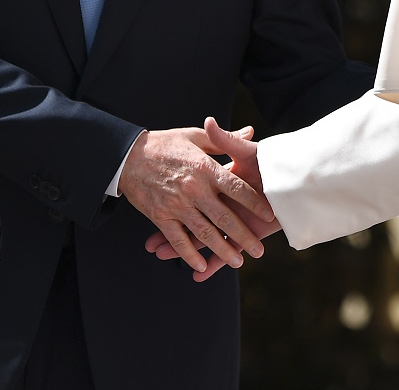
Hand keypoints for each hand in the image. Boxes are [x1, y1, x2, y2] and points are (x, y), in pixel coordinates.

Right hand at [118, 123, 274, 274]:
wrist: (128, 155)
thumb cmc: (165, 143)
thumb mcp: (195, 136)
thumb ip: (225, 139)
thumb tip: (250, 132)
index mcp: (205, 168)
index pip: (237, 188)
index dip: (254, 203)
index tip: (270, 215)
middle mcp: (194, 189)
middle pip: (224, 217)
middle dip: (243, 236)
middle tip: (258, 250)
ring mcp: (177, 205)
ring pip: (204, 233)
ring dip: (222, 250)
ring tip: (238, 262)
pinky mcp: (161, 216)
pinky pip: (178, 240)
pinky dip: (190, 254)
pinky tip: (202, 265)